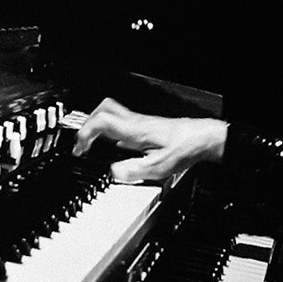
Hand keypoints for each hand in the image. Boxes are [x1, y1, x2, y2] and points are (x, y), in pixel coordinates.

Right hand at [70, 97, 227, 183]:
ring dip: (97, 125)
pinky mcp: (146, 127)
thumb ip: (134, 171)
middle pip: (102, 110)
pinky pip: (121, 122)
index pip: (101, 122)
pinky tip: (114, 145)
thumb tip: (114, 172)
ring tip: (92, 142)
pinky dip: (110, 130)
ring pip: (111, 112)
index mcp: (134, 131)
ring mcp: (140, 123)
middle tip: (81, 142)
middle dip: (87, 124)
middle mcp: (135, 123)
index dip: (85, 134)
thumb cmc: (185, 148)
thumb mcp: (159, 168)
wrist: (203, 139)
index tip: (80, 149)